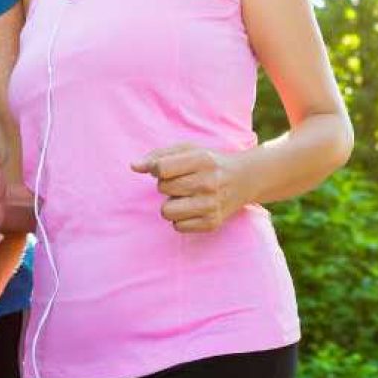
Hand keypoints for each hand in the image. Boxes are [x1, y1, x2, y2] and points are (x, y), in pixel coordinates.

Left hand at [132, 143, 250, 232]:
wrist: (244, 179)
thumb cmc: (209, 162)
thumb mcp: (188, 150)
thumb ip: (158, 155)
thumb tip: (133, 166)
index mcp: (202, 159)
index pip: (161, 168)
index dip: (157, 168)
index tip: (166, 168)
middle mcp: (208, 182)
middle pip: (162, 188)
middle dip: (166, 185)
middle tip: (183, 181)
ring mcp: (211, 205)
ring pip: (166, 211)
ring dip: (172, 204)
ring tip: (186, 196)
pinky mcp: (212, 223)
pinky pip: (177, 227)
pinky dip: (181, 218)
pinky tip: (193, 208)